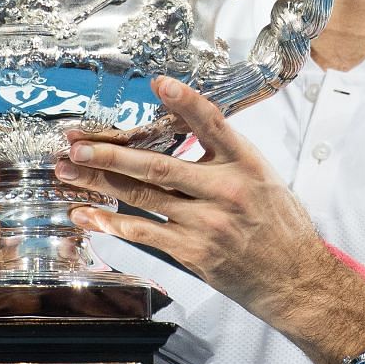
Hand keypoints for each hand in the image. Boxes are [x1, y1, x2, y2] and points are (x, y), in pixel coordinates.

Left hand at [55, 76, 337, 326]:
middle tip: (76, 143)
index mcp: (247, 164)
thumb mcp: (263, 178)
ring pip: (142, 197)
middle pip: (159, 165)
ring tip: (68, 170)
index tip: (159, 83)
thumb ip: (226, 156)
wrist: (295, 279)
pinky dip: (111, 222)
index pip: (213, 124)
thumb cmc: (279, 227)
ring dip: (99, 182)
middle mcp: (226, 191)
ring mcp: (207, 224)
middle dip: (111, 152)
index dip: (185, 101)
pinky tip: (87, 213)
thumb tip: (185, 131)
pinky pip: (144, 233)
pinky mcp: (194, 252)